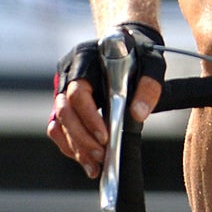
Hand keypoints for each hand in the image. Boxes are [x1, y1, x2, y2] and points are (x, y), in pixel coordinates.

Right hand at [46, 24, 164, 177]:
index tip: (105, 136)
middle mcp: (68, 74)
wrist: (128, 45)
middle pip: (64, 111)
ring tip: (95, 166)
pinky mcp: (66, 105)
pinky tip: (87, 161)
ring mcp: (63, 89)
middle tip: (102, 156)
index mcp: (85, 59)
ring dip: (75, 147)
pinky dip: (71, 147)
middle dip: (82, 138)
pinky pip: (60, 129)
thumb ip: (149, 87)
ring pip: (58, 124)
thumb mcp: (152, 64)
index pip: (78, 92)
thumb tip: (138, 115)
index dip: (89, 116)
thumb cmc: (139, 54)